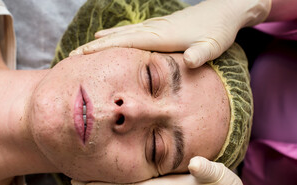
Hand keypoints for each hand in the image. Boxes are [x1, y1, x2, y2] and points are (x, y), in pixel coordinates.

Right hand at [70, 0, 270, 67]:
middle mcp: (153, 30)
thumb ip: (200, 54)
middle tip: (71, 56)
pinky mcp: (158, 28)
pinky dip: (113, 37)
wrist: (225, 10)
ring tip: (81, 49)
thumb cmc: (218, 30)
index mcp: (161, 36)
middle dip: (93, 47)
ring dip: (100, 42)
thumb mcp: (213, 46)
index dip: (102, 50)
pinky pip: (130, 33)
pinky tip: (107, 37)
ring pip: (121, 35)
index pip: (125, 43)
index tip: (81, 56)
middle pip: (117, 38)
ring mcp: (155, 27)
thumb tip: (191, 62)